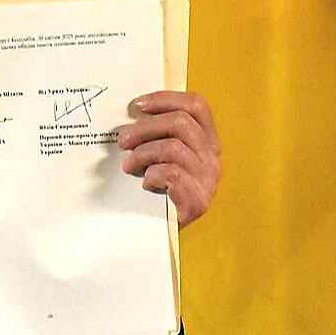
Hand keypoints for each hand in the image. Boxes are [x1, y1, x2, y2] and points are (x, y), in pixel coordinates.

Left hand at [116, 91, 220, 227]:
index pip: (196, 105)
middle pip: (181, 122)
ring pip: (173, 147)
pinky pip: (171, 174)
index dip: (166, 99)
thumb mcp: (165, 157)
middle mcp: (212, 157)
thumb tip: (131, 115)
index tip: (137, 105)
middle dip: (145, 127)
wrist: (166, 235)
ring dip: (143, 153)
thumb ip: (159, 135)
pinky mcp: (198, 200)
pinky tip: (145, 183)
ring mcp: (208, 179)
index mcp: (208, 140)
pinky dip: (152, 175)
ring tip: (128, 165)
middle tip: (122, 140)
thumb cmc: (162, 191)